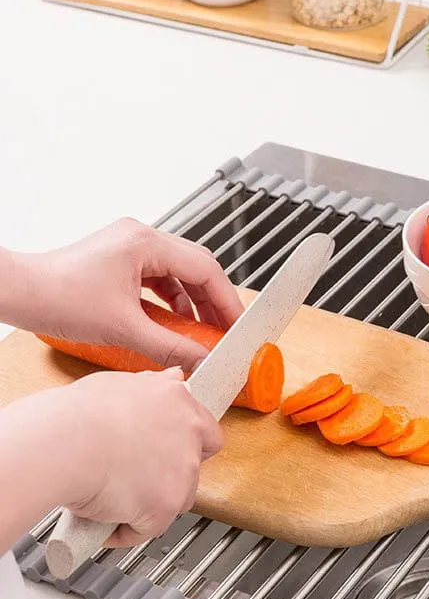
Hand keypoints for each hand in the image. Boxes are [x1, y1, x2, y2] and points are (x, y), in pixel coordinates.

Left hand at [16, 218, 244, 372]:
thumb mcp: (123, 329)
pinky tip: (176, 323)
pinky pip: (160, 278)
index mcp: (146, 243)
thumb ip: (170, 346)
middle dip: (214, 301)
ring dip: (194, 302)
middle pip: (197, 267)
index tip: (237, 326)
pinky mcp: (122, 259)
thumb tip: (201, 360)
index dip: (227, 300)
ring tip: (202, 331)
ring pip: (180, 273)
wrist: (19, 292)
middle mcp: (141, 237)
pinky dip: (173, 300)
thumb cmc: (58, 298)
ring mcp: (131, 246)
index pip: (206, 269)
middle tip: (225, 331)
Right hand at [57, 367, 222, 546]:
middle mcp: (188, 434)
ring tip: (116, 498)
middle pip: (193, 467)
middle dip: (169, 477)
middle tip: (137, 477)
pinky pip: (149, 527)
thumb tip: (173, 378)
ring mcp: (182, 470)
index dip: (186, 446)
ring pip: (176, 500)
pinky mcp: (166, 505)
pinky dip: (127, 529)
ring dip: (151, 503)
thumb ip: (154, 387)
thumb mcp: (120, 383)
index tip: (168, 453)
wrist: (60, 443)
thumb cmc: (76, 415)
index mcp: (178, 401)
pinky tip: (104, 520)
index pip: (206, 431)